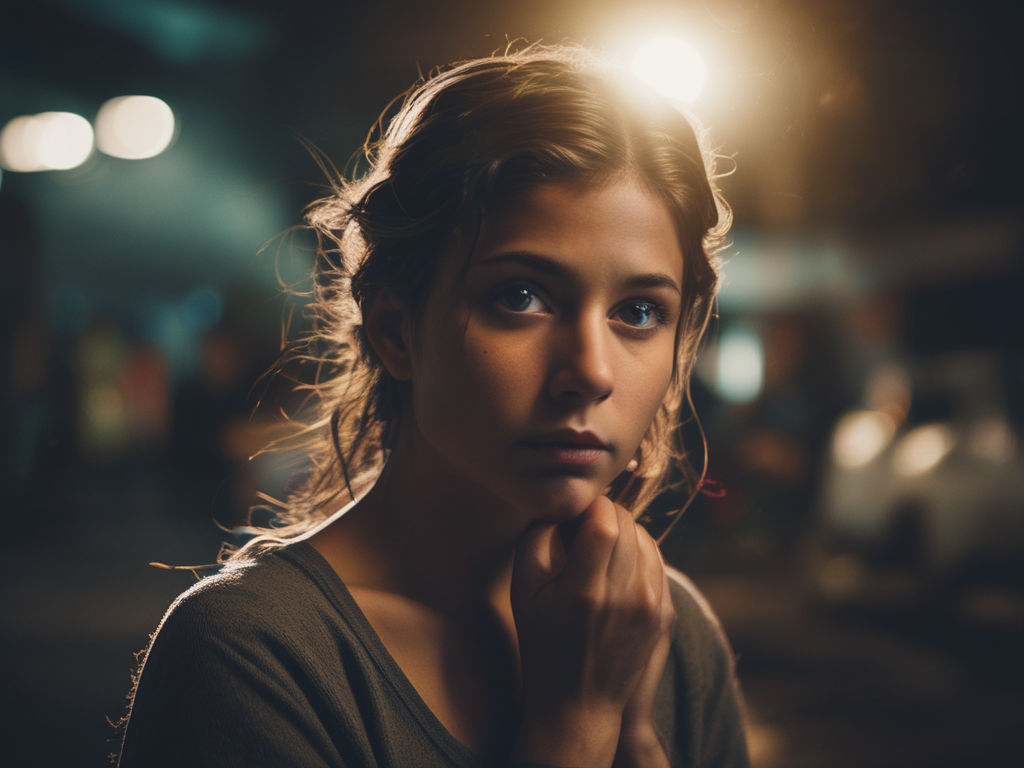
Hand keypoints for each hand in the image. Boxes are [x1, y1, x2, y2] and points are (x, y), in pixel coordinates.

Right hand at [511, 497, 669, 766]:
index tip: (574, 510)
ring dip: (623, 531)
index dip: (590, 504)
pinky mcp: (664, 615)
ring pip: (646, 539)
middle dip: (604, 514)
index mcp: (586, 591)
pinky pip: (657, 561)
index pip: (604, 520)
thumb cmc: (542, 646)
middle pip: (628, 525)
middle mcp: (626, 597)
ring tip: (599, 544)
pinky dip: (638, 552)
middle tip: (581, 525)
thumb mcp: (523, 593)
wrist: (578, 707)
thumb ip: (535, 540)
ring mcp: (651, 607)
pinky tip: (617, 563)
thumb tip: (559, 507)